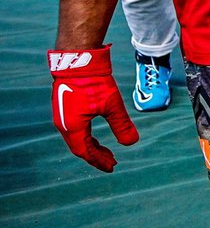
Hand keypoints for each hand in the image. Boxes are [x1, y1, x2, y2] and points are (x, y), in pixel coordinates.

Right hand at [49, 45, 138, 171]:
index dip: (98, 160)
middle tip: (112, 161)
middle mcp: (63, 124)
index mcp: (72, 126)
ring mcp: (61, 116)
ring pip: (76, 138)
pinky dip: (86, 136)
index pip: (85, 151)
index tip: (112, 166)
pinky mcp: (64, 107)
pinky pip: (74, 129)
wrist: (79, 61)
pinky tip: (94, 135)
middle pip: (79, 147)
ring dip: (91, 146)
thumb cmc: (94, 82)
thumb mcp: (112, 104)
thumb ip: (121, 125)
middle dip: (96, 155)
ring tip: (106, 151)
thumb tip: (131, 143)